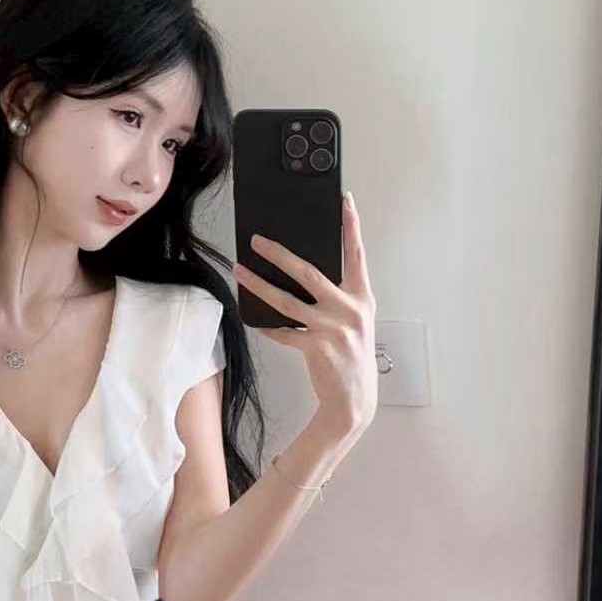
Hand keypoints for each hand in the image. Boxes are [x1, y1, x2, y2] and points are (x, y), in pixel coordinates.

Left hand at [232, 191, 377, 435]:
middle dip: (279, 253)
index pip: (356, 255)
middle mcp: (349, 310)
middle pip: (309, 272)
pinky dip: (266, 326)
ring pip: (287, 300)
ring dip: (259, 284)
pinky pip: (283, 331)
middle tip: (257, 239)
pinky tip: (252, 318)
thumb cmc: (351, 356)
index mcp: (362, 298)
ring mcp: (333, 329)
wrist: (353, 400)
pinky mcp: (316, 348)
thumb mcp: (354, 321)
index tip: (344, 201)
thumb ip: (337, 297)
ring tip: (239, 270)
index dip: (352, 226)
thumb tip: (302, 273)